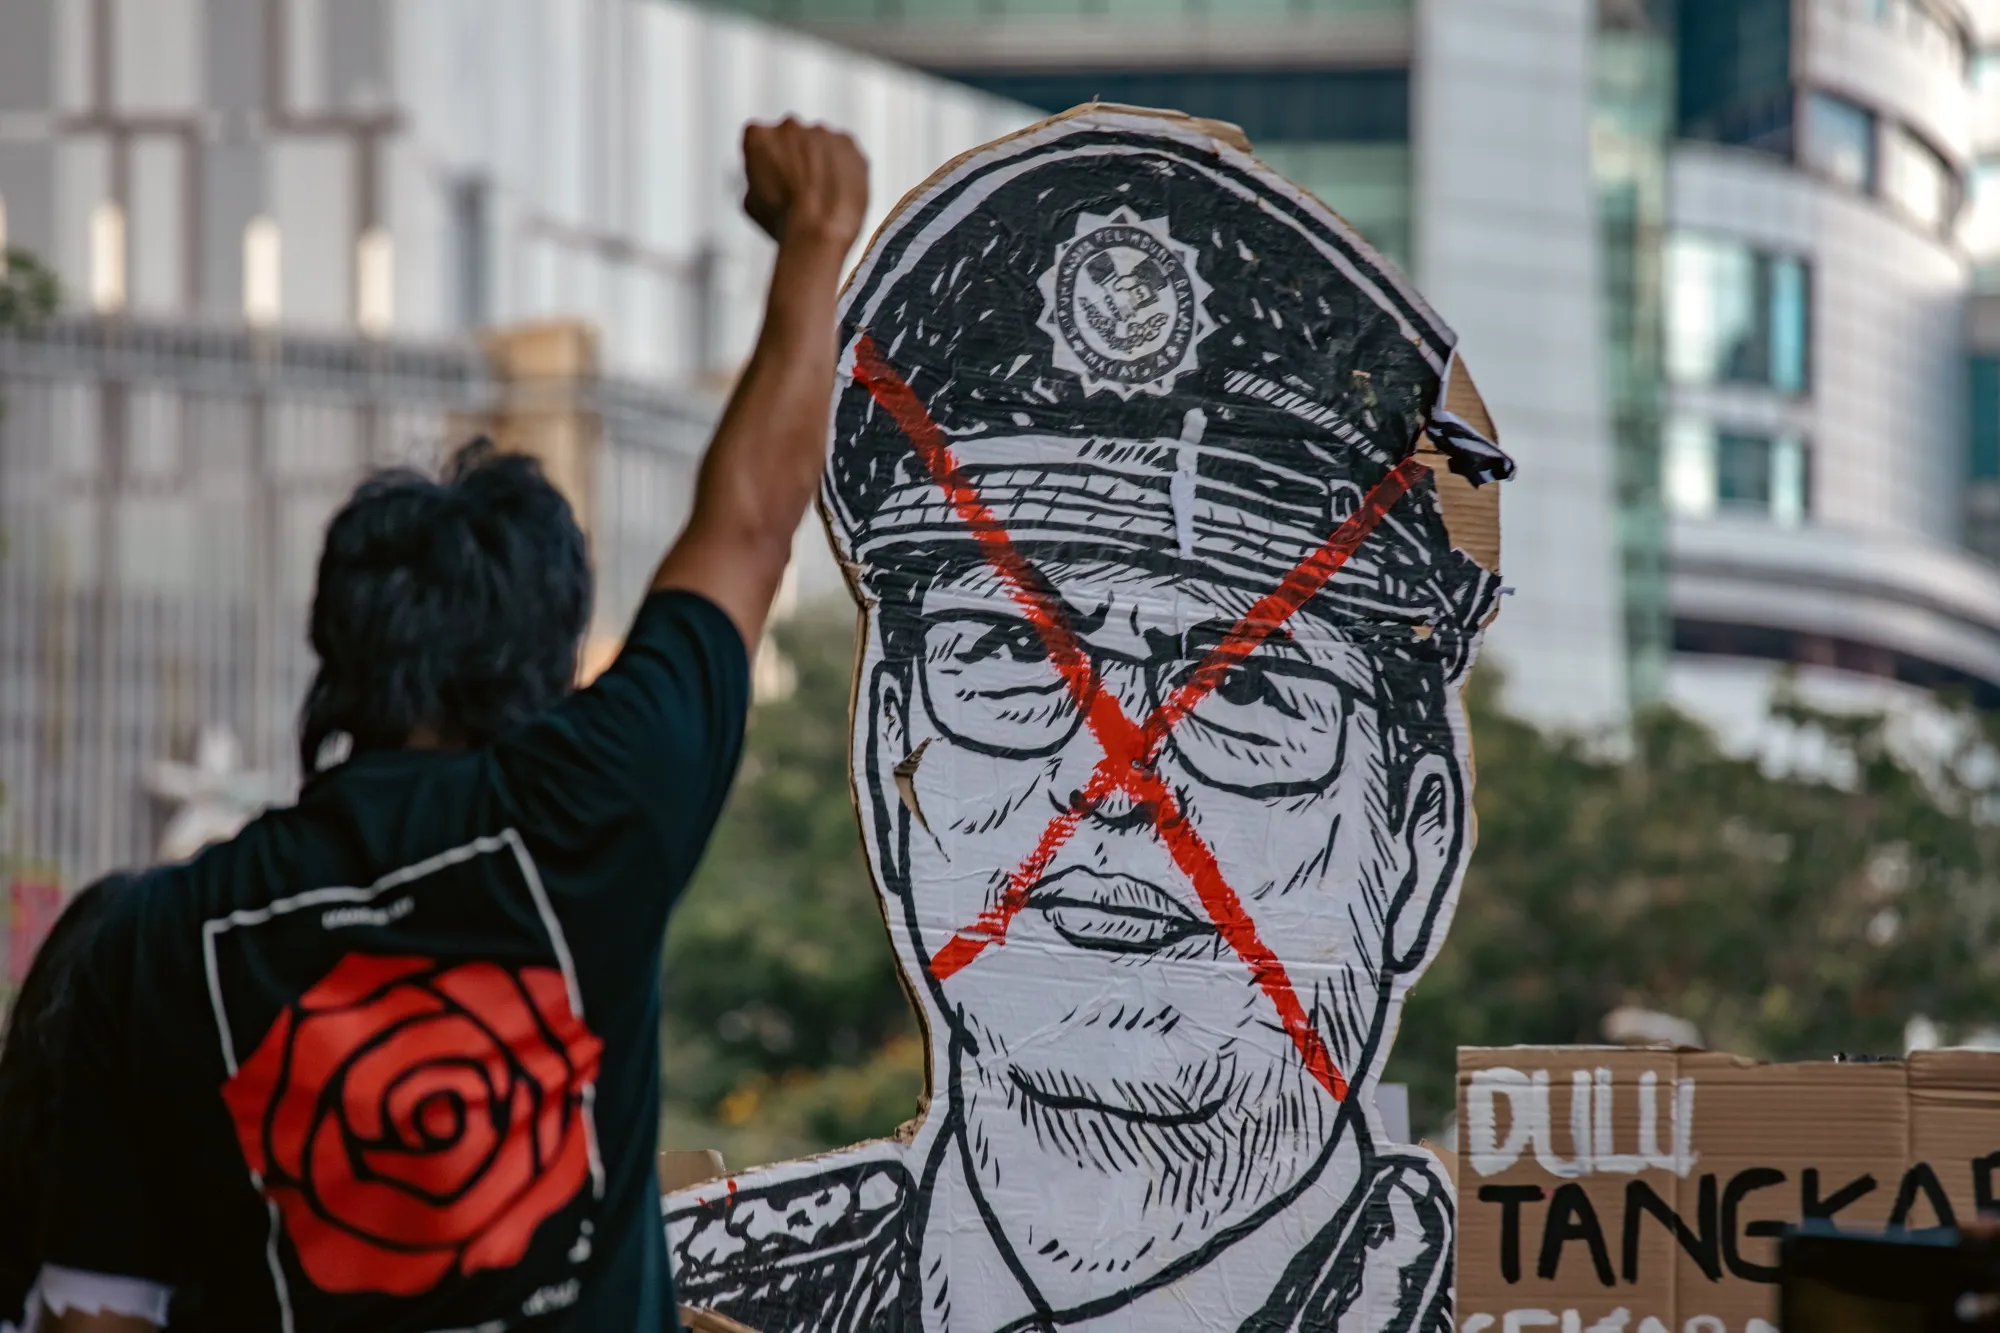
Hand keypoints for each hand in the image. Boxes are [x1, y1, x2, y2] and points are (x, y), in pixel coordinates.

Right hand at [742, 118, 868, 248]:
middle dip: (793, 156)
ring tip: (820, 191)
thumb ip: (757, 179)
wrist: (821, 226)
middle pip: (790, 137)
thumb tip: (766, 181)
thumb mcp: (751, 203)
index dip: (766, 162)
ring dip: (818, 159)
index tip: (772, 176)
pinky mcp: (847, 141)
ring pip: (817, 142)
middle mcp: (788, 126)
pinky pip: (842, 150)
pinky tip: (838, 188)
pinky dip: (842, 164)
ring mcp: (820, 131)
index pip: (759, 141)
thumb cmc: (785, 218)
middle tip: (797, 185)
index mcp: (758, 135)